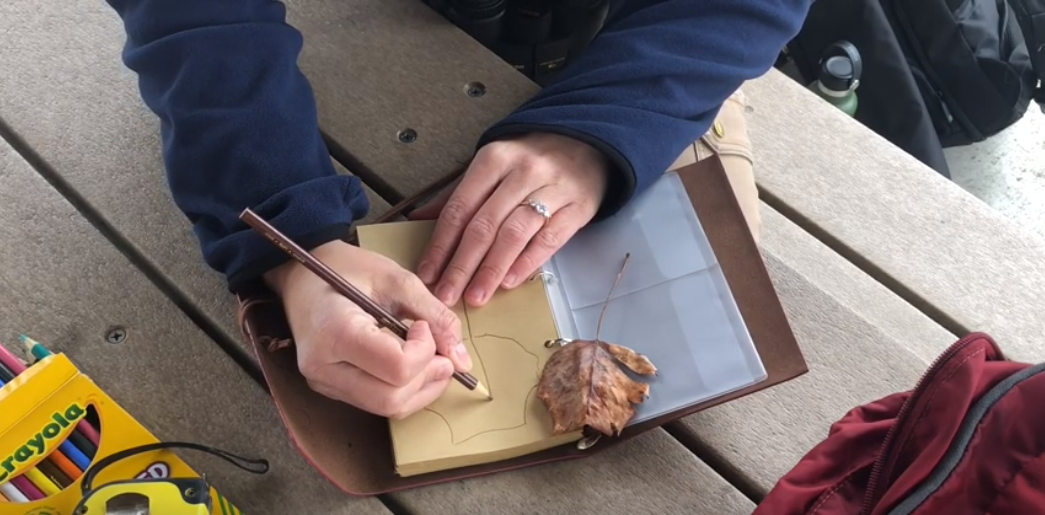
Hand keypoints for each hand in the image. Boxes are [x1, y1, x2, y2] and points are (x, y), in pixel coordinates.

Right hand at [263, 240, 472, 418]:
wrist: (301, 275)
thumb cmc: (344, 269)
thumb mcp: (395, 279)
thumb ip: (434, 315)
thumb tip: (462, 358)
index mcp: (334, 332)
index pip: (396, 368)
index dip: (425, 352)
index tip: (422, 326)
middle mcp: (323, 367)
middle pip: (392, 399)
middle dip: (429, 379)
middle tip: (443, 354)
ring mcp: (324, 383)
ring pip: (387, 408)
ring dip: (421, 389)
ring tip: (431, 359)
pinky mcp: (330, 389)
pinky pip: (376, 404)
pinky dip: (404, 390)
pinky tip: (412, 366)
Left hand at [410, 132, 610, 306]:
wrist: (585, 143)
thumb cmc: (531, 159)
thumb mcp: (492, 165)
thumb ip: (458, 193)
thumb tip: (418, 219)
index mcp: (494, 160)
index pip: (460, 208)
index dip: (441, 244)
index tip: (428, 273)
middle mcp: (522, 173)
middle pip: (484, 225)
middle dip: (462, 265)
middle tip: (447, 295)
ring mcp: (552, 190)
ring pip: (514, 234)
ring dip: (491, 270)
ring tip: (475, 296)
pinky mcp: (577, 208)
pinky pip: (549, 240)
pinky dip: (527, 262)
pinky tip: (510, 281)